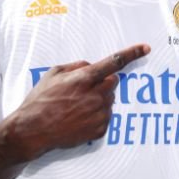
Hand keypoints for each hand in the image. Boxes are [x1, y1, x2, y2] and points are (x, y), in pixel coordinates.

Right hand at [6, 44, 149, 158]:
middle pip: (113, 82)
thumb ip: (77, 66)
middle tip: (84, 89)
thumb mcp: (53, 73)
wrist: (33, 130)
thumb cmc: (40, 100)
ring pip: (110, 100)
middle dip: (102, 82)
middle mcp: (95, 96)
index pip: (114, 62)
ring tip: (77, 106)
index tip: (145, 48)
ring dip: (99, 99)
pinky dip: (96, 115)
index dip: (132, 53)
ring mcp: (99, 114)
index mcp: (84, 78)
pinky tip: (79, 117)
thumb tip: (92, 66)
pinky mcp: (100, 129)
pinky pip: (106, 116)